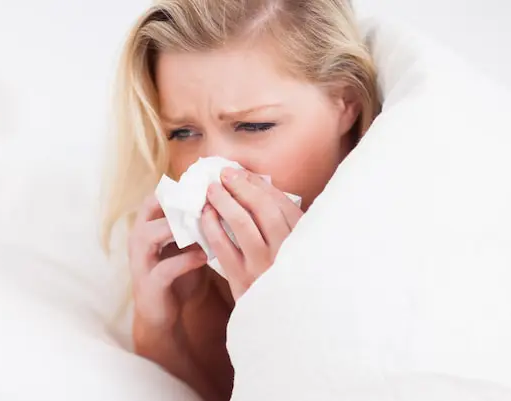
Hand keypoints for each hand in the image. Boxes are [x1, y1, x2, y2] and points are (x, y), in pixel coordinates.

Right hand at [128, 195, 208, 347]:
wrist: (164, 315)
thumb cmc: (178, 275)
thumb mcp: (187, 246)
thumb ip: (197, 226)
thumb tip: (224, 202)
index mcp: (147, 226)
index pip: (157, 196)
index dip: (180, 189)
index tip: (207, 186)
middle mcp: (138, 239)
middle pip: (149, 208)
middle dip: (178, 203)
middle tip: (206, 201)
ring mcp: (140, 261)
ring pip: (150, 234)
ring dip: (177, 228)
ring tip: (204, 226)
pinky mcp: (149, 284)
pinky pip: (165, 268)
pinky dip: (186, 260)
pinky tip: (205, 256)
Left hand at [201, 168, 303, 299]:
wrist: (281, 324)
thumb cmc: (286, 282)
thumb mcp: (295, 252)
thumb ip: (284, 224)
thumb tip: (257, 188)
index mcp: (305, 243)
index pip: (284, 205)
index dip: (261, 186)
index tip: (243, 174)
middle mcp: (288, 254)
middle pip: (265, 210)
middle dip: (242, 187)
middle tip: (224, 174)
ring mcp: (264, 267)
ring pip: (242, 225)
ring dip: (224, 202)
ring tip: (211, 189)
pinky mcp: (242, 281)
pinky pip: (223, 247)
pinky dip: (212, 227)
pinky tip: (205, 215)